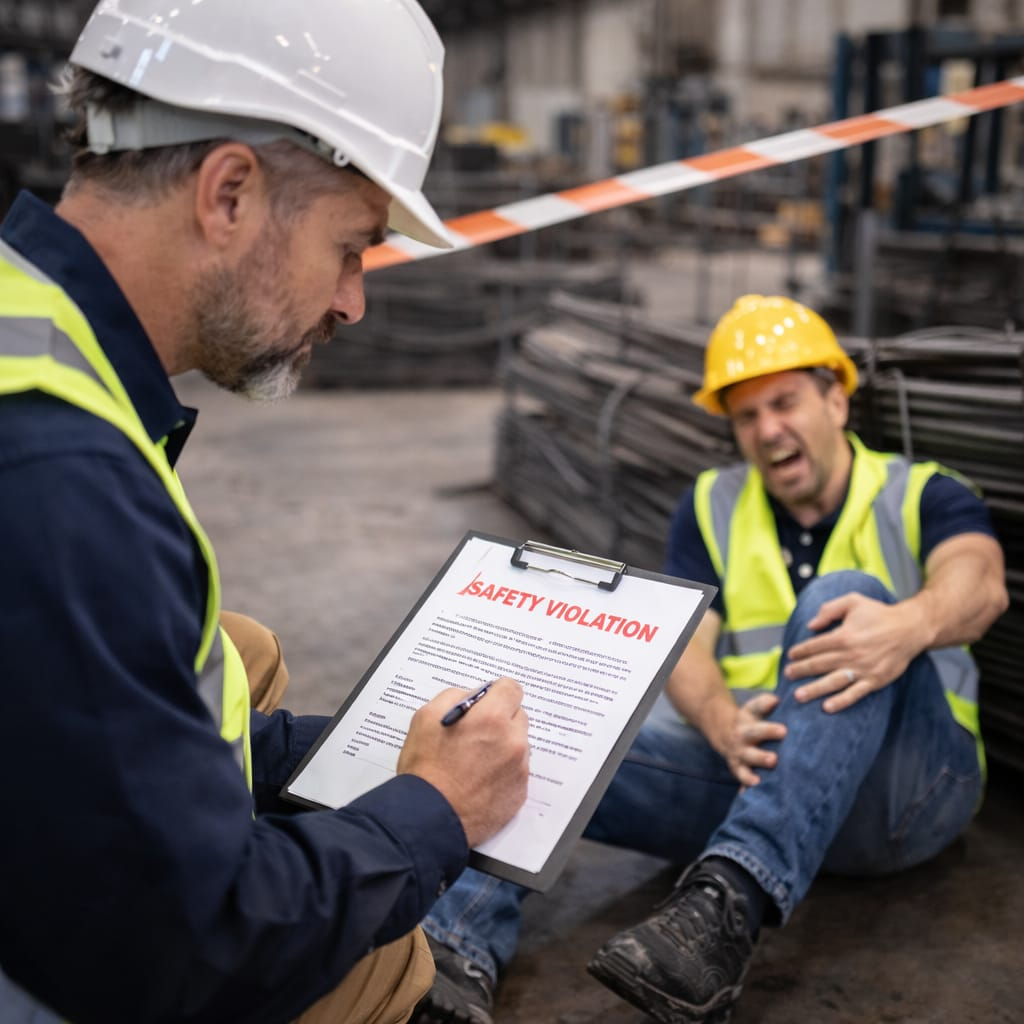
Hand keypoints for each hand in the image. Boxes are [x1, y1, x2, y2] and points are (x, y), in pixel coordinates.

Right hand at [397, 677, 529, 847]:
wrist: (429, 819)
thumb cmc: (425, 771)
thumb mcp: (425, 718)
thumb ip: (453, 697)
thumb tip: (472, 695)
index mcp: (491, 718)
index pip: (510, 688)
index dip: (496, 693)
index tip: (487, 702)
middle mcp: (512, 741)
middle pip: (517, 715)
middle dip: (500, 720)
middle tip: (476, 734)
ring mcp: (519, 768)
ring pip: (518, 744)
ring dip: (503, 746)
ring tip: (475, 762)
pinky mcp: (520, 792)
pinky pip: (517, 770)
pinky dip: (503, 771)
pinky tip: (480, 780)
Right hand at [708, 692, 786, 787]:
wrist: (723, 734)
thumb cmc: (750, 723)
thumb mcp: (754, 710)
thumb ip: (766, 704)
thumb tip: (779, 699)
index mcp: (747, 716)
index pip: (756, 706)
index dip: (766, 703)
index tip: (776, 701)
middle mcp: (742, 733)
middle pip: (754, 731)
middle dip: (768, 731)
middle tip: (783, 731)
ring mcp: (739, 751)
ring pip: (749, 755)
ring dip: (760, 758)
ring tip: (773, 761)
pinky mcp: (737, 767)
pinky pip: (742, 775)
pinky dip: (748, 782)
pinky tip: (757, 786)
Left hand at [784, 593, 919, 711]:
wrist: (911, 628)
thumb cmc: (879, 613)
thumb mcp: (853, 601)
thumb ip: (829, 609)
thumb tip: (810, 625)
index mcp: (844, 635)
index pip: (815, 646)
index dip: (800, 651)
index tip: (790, 656)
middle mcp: (852, 654)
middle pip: (820, 664)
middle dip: (801, 670)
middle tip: (786, 674)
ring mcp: (864, 669)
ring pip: (833, 682)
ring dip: (814, 689)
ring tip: (798, 695)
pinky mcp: (876, 681)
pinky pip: (855, 694)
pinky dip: (841, 701)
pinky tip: (827, 707)